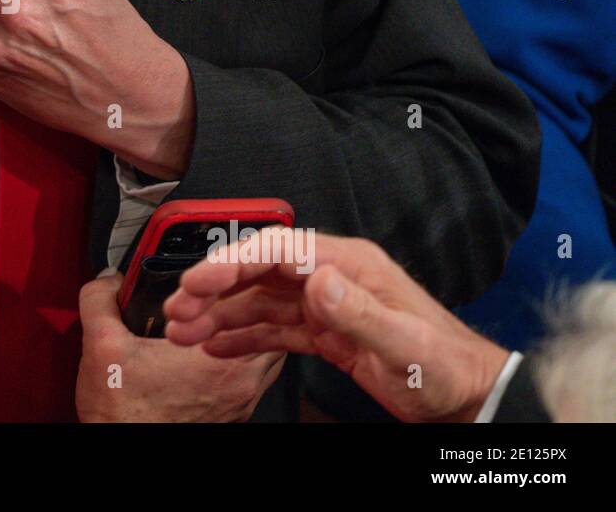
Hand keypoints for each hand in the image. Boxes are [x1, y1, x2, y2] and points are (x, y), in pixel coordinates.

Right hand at [76, 273, 283, 421]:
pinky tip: (203, 349)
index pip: (261, 308)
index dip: (248, 282)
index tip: (227, 273)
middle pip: (270, 329)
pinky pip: (248, 375)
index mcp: (219, 362)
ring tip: (213, 316)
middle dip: (250, 305)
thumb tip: (107, 279)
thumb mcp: (101, 346)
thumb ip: (101, 300)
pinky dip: (234, 356)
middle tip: (225, 289)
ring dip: (244, 331)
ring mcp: (238, 402)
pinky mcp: (230, 414)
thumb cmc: (123, 416)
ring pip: (263, 353)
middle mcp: (240, 384)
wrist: (121, 451)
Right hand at [163, 230, 510, 422]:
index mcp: (349, 265)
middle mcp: (332, 277)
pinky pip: (271, 327)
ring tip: (183, 332)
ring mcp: (325, 303)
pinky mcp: (323, 330)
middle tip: (177, 310)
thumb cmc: (445, 367)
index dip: (233, 261)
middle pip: (258, 272)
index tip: (199, 281)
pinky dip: (240, 336)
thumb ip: (358, 310)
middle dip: (212, 289)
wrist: (467, 395)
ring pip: (257, 300)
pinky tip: (216, 346)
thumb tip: (316, 278)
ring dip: (218, 315)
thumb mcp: (404, 343)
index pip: (277, 250)